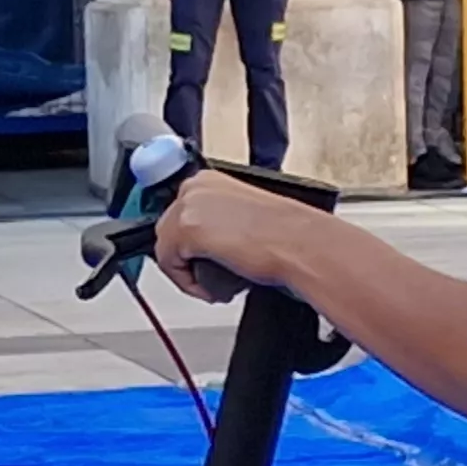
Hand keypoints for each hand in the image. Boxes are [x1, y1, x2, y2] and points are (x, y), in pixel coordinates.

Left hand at [153, 171, 300, 304]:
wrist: (300, 244)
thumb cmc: (286, 235)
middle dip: (186, 260)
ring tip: (216, 283)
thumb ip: (217, 221)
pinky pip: (170, 266)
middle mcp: (195, 187)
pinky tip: (217, 287)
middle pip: (167, 232)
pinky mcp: (187, 229)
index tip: (198, 261)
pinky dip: (189, 284)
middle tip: (211, 275)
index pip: (179, 215)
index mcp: (208, 179)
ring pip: (166, 250)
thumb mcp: (242, 216)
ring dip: (188, 273)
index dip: (188, 246)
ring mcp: (189, 206)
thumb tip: (204, 243)